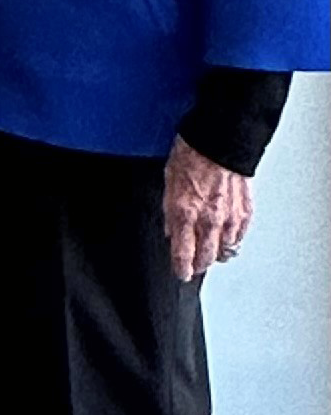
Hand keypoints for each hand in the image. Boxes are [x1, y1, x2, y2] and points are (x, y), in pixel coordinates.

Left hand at [163, 136, 251, 281]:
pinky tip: (227, 239)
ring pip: (226, 250)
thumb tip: (172, 233)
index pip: (183, 254)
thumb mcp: (168, 184)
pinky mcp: (246, 211)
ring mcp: (230, 216)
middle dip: (199, 265)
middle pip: (207, 258)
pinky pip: (240, 236)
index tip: (181, 273)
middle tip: (194, 266)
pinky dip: (233, 241)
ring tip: (210, 253)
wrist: (218, 141)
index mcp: (185, 212)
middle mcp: (210, 219)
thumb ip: (170, 214)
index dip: (181, 268)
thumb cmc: (191, 156)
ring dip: (217, 254)